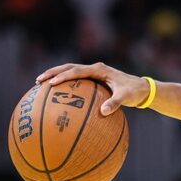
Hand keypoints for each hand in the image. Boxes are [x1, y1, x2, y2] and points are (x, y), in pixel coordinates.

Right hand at [36, 63, 151, 115]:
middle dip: (53, 72)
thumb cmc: (134, 91)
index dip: (63, 76)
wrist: (141, 88)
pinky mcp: (93, 79)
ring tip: (41, 85)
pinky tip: (57, 95)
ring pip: (70, 71)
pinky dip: (65, 84)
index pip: (77, 71)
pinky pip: (76, 80)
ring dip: (56, 76)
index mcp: (99, 69)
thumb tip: (103, 112)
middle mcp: (94, 68)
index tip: (51, 82)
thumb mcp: (126, 97)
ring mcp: (93, 73)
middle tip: (38, 80)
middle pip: (69, 67)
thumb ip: (115, 103)